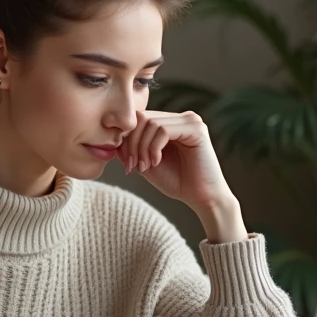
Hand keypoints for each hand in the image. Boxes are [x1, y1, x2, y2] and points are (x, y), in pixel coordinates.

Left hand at [118, 110, 234, 211]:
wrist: (202, 199)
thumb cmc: (178, 182)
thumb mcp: (147, 163)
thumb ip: (133, 149)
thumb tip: (114, 139)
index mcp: (171, 123)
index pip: (140, 119)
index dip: (127, 139)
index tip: (127, 163)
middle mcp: (182, 118)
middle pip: (143, 118)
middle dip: (132, 143)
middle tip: (133, 165)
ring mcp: (191, 121)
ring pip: (151, 123)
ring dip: (142, 148)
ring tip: (145, 166)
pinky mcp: (196, 129)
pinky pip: (164, 130)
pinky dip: (154, 148)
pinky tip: (156, 163)